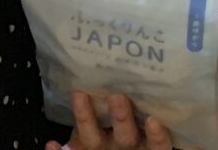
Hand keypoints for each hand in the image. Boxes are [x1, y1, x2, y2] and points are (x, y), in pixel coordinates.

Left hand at [45, 93, 172, 149]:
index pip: (157, 146)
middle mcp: (125, 149)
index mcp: (145, 145)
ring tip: (78, 94)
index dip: (157, 137)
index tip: (154, 119)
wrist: (110, 147)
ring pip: (94, 139)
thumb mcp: (147, 125)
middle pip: (126, 138)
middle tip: (116, 96)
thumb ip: (151, 106)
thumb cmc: (135, 129)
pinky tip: (50, 144)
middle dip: (121, 118)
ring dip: (86, 118)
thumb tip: (166, 75)